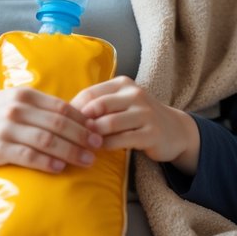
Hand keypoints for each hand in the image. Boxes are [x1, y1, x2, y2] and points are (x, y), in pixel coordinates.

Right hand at [0, 87, 103, 182]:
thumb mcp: (12, 103)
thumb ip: (38, 108)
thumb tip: (74, 118)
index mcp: (24, 95)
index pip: (62, 106)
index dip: (83, 119)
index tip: (98, 130)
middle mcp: (17, 108)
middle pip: (59, 123)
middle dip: (83, 136)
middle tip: (98, 147)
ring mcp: (7, 128)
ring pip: (48, 140)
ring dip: (71, 151)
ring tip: (86, 160)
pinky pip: (29, 156)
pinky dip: (47, 162)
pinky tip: (60, 168)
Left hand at [71, 76, 200, 171]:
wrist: (174, 131)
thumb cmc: (138, 118)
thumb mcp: (120, 105)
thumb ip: (98, 105)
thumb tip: (63, 113)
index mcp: (123, 84)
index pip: (90, 93)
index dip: (73, 109)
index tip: (62, 123)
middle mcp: (135, 95)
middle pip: (98, 106)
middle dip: (81, 123)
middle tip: (69, 136)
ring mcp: (145, 113)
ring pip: (108, 124)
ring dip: (92, 136)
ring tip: (82, 145)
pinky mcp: (151, 133)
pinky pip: (122, 140)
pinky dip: (106, 146)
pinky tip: (98, 151)